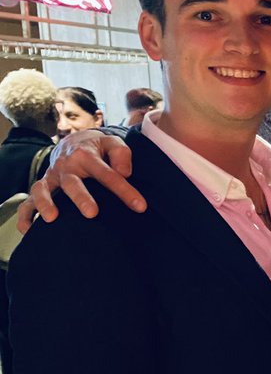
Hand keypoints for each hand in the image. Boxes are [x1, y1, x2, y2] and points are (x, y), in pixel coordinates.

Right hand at [17, 131, 143, 230]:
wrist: (74, 142)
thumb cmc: (99, 148)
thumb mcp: (113, 143)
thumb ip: (122, 154)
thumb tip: (125, 172)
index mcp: (87, 156)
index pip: (108, 174)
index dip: (125, 191)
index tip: (140, 206)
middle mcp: (66, 167)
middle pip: (73, 183)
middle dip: (81, 198)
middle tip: (92, 214)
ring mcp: (52, 177)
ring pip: (44, 189)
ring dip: (46, 203)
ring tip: (52, 218)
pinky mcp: (43, 186)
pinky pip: (29, 200)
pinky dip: (27, 215)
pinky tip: (29, 230)